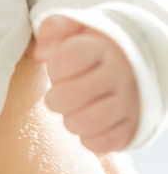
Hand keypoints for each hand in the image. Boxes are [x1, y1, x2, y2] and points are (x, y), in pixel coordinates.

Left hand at [34, 16, 139, 153]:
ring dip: (70, 120)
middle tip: (56, 96)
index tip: (56, 69)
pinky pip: (102, 143)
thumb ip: (53, 29)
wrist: (132, 68)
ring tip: (70, 112)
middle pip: (72, 94)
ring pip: (88, 121)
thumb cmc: (91, 49)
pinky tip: (86, 125)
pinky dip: (88, 138)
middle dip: (55, 98)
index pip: (68, 57)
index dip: (54, 68)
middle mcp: (119, 74)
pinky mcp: (133, 128)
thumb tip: (41, 53)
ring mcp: (128, 103)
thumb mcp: (75, 29)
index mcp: (102, 47)